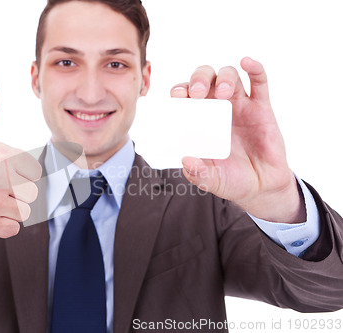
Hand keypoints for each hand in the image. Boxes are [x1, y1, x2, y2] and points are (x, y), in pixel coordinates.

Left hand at [171, 57, 303, 222]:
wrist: (261, 186)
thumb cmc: (231, 179)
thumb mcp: (211, 180)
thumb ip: (198, 173)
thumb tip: (186, 160)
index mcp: (199, 120)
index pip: (185, 96)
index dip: (180, 91)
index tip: (178, 96)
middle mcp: (217, 107)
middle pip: (206, 78)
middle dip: (200, 79)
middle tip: (199, 93)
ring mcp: (239, 105)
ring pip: (230, 76)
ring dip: (224, 77)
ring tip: (224, 93)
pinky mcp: (261, 107)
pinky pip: (259, 82)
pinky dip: (255, 69)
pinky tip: (247, 62)